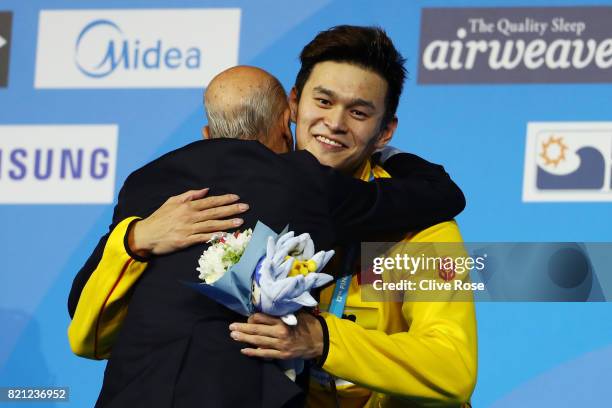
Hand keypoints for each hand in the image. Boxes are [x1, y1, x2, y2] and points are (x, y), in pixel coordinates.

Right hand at [128, 188, 248, 256]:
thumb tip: (205, 190)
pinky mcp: (186, 241)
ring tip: (240, 222)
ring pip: (212, 225)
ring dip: (227, 223)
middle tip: (245, 207)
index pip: (210, 201)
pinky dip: (215, 237)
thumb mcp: (172, 201)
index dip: (224, 199)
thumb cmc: (159, 218)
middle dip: (231, 209)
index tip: (236, 198)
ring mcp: (189, 229)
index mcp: (187, 206)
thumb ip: (189, 195)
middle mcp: (190, 216)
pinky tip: (226, 236)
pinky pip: (204, 238)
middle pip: (214, 212)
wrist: (146, 235)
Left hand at [229, 312, 322, 359]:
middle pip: (257, 330)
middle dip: (243, 328)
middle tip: (231, 327)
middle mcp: (280, 333)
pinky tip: (244, 350)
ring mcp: (280, 345)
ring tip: (233, 336)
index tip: (246, 318)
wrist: (319, 340)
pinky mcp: (281, 355)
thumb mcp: (295, 314)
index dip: (252, 318)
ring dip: (244, 339)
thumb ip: (280, 314)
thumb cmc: (307, 324)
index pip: (262, 318)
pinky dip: (254, 352)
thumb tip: (263, 314)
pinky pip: (265, 354)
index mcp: (283, 321)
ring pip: (258, 341)